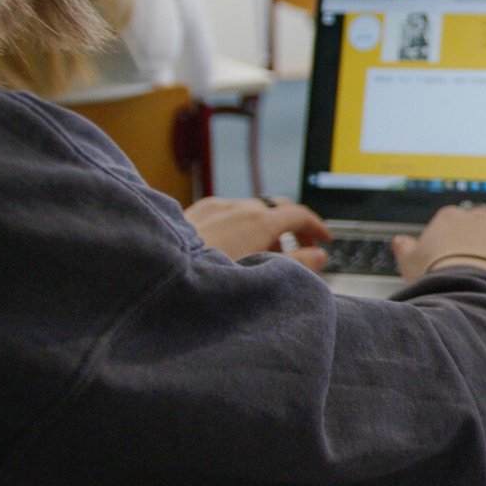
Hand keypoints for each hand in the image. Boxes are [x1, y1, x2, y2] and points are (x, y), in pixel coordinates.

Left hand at [185, 196, 331, 270]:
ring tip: (262, 255)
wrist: (159, 270)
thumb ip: (297, 264)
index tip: (325, 240)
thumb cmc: (209, 278)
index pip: (300, 214)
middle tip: (299, 248)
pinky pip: (227, 212)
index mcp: (260, 220)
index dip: (317, 227)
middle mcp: (240, 207)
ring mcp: (216, 206)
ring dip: (265, 228)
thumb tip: (319, 256)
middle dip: (293, 227)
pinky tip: (232, 246)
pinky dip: (240, 224)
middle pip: (278, 208)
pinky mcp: (195, 211)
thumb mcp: (263, 274)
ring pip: (251, 210)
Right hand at [391, 203, 485, 281]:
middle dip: (485, 229)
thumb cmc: (434, 276)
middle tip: (482, 246)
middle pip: (484, 216)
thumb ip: (405, 249)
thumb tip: (399, 242)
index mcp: (449, 220)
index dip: (456, 229)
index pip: (454, 216)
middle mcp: (477, 219)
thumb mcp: (409, 263)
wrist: (460, 284)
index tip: (455, 241)